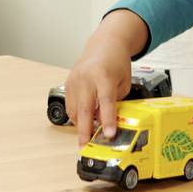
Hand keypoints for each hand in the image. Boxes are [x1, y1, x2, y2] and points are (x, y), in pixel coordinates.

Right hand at [65, 10, 147, 147]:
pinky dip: (76, 115)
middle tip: (85, 146)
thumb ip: (116, 102)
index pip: (106, 102)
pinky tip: (84, 120)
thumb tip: (106, 122)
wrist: (104, 45)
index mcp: (104, 76)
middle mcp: (87, 78)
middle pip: (84, 109)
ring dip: (80, 124)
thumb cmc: (117, 63)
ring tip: (88, 135)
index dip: (108, 120)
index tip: (109, 135)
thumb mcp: (124, 82)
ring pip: (74, 110)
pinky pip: (70, 105)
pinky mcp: (68, 83)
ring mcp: (75, 80)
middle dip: (85, 130)